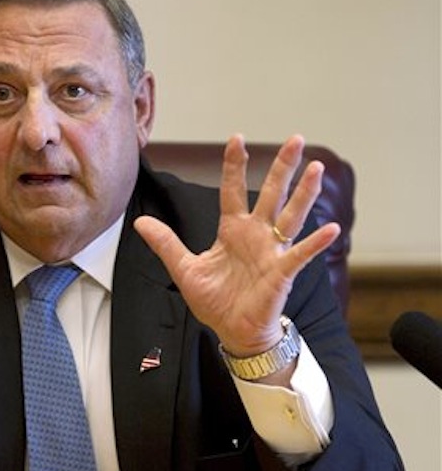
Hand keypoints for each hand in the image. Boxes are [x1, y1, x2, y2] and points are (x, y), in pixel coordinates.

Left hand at [134, 135, 339, 358]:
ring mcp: (272, 251)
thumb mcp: (184, 269)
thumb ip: (166, 244)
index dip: (234, 166)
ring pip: (290, 215)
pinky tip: (330, 228)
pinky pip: (300, 254)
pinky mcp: (282, 273)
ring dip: (304, 193)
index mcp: (232, 230)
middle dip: (282, 167)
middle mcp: (256, 235)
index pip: (232, 191)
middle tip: (296, 139)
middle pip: (271, 193)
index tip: (236, 139)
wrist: (232, 331)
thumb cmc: (215, 300)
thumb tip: (140, 223)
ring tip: (316, 168)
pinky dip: (315, 242)